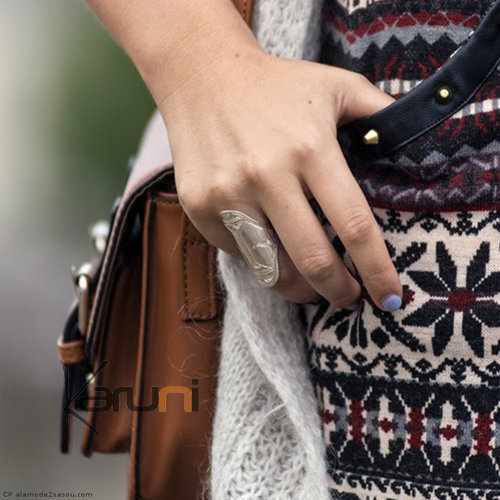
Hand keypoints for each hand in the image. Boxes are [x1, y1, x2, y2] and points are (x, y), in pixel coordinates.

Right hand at [160, 49, 401, 310]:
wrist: (203, 77)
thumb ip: (379, 111)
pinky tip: (270, 241)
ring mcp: (228, 195)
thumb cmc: (276, 85)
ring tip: (313, 286)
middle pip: (313, 261)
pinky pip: (241, 253)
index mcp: (309, 148)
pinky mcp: (202, 209)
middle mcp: (266, 175)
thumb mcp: (335, 85)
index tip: (389, 298)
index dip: (377, 270)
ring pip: (272, 270)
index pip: (353, 225)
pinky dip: (261, 257)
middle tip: (350, 298)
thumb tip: (419, 140)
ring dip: (300, 291)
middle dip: (339, 292)